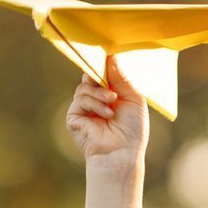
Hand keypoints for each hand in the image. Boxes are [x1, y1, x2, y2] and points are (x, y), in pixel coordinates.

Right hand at [65, 53, 147, 170]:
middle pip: (90, 75)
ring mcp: (83, 108)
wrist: (121, 153)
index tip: (109, 55)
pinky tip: (107, 114)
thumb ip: (122, 78)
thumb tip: (112, 56)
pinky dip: (94, 104)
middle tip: (109, 77)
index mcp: (110, 93)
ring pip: (84, 87)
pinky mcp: (74, 117)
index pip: (103, 73)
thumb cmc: (132, 130)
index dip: (104, 64)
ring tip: (112, 102)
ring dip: (99, 93)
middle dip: (99, 75)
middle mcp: (95, 99)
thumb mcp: (133, 99)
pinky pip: (80, 100)